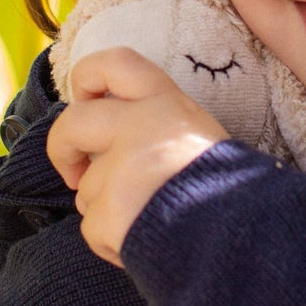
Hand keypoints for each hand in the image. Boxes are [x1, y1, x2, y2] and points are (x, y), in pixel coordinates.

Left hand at [47, 47, 227, 265]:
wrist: (243, 238)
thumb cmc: (227, 191)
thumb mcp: (201, 137)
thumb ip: (157, 127)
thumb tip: (108, 145)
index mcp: (167, 104)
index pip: (115, 62)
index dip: (86, 76)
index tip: (84, 100)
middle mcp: (141, 128)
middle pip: (72, 122)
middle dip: (62, 149)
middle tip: (75, 173)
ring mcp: (123, 171)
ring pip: (87, 189)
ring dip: (105, 209)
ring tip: (149, 220)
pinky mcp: (111, 213)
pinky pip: (93, 230)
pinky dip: (111, 243)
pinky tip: (146, 242)